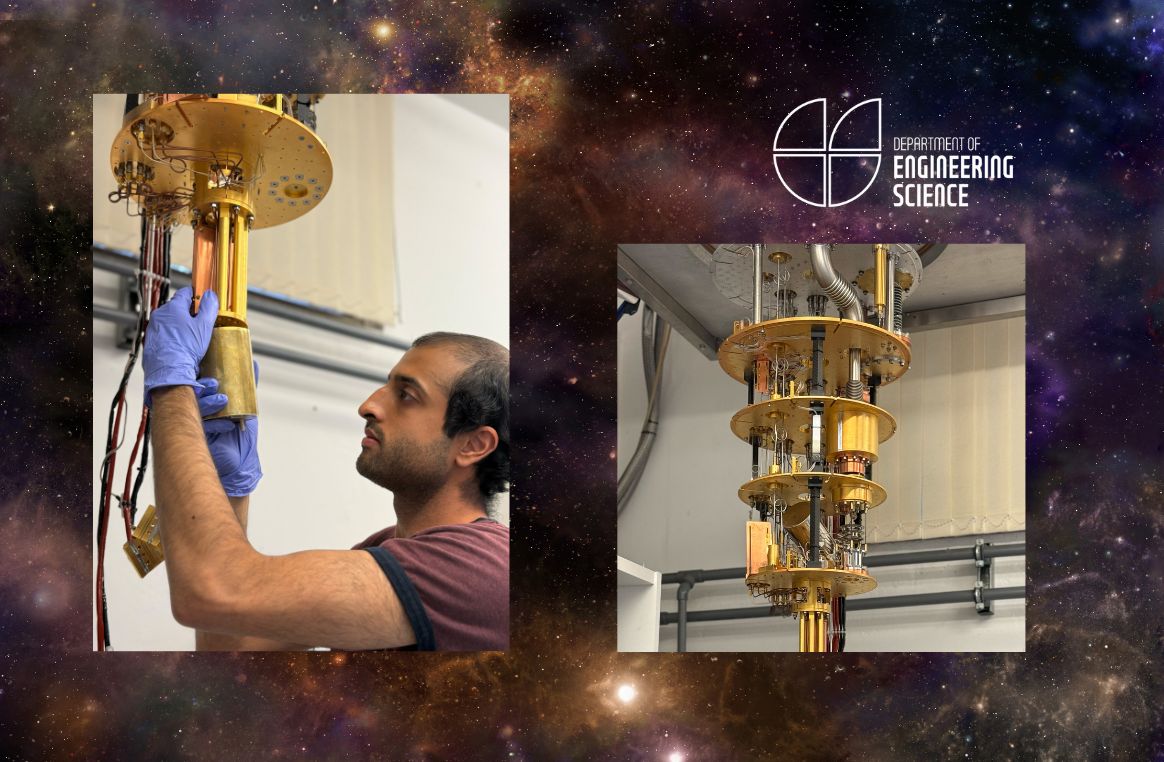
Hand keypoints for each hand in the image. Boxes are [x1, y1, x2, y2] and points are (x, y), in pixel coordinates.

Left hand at [143, 287, 217, 404]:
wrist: (170, 370)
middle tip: (199, 321)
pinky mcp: (150, 340)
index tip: (202, 299)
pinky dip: (170, 335)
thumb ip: (209, 308)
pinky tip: (179, 345)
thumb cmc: (186, 348)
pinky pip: (162, 333)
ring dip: (178, 324)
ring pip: (169, 320)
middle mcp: (160, 315)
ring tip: (189, 336)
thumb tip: (210, 295)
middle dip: (187, 312)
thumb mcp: (204, 326)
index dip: (195, 295)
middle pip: (176, 307)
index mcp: (173, 307)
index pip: (185, 293)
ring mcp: (153, 328)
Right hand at [195, 371, 261, 496]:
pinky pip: (200, 428)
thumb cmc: (239, 438)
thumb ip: (247, 386)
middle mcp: (194, 411)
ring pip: (192, 409)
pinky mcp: (194, 439)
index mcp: (203, 401)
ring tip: (223, 400)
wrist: (238, 466)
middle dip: (200, 387)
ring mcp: (193, 425)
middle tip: (213, 384)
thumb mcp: (245, 408)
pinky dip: (215, 424)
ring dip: (207, 403)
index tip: (206, 367)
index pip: (196, 383)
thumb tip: (254, 364)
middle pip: (189, 394)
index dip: (199, 375)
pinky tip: (228, 424)